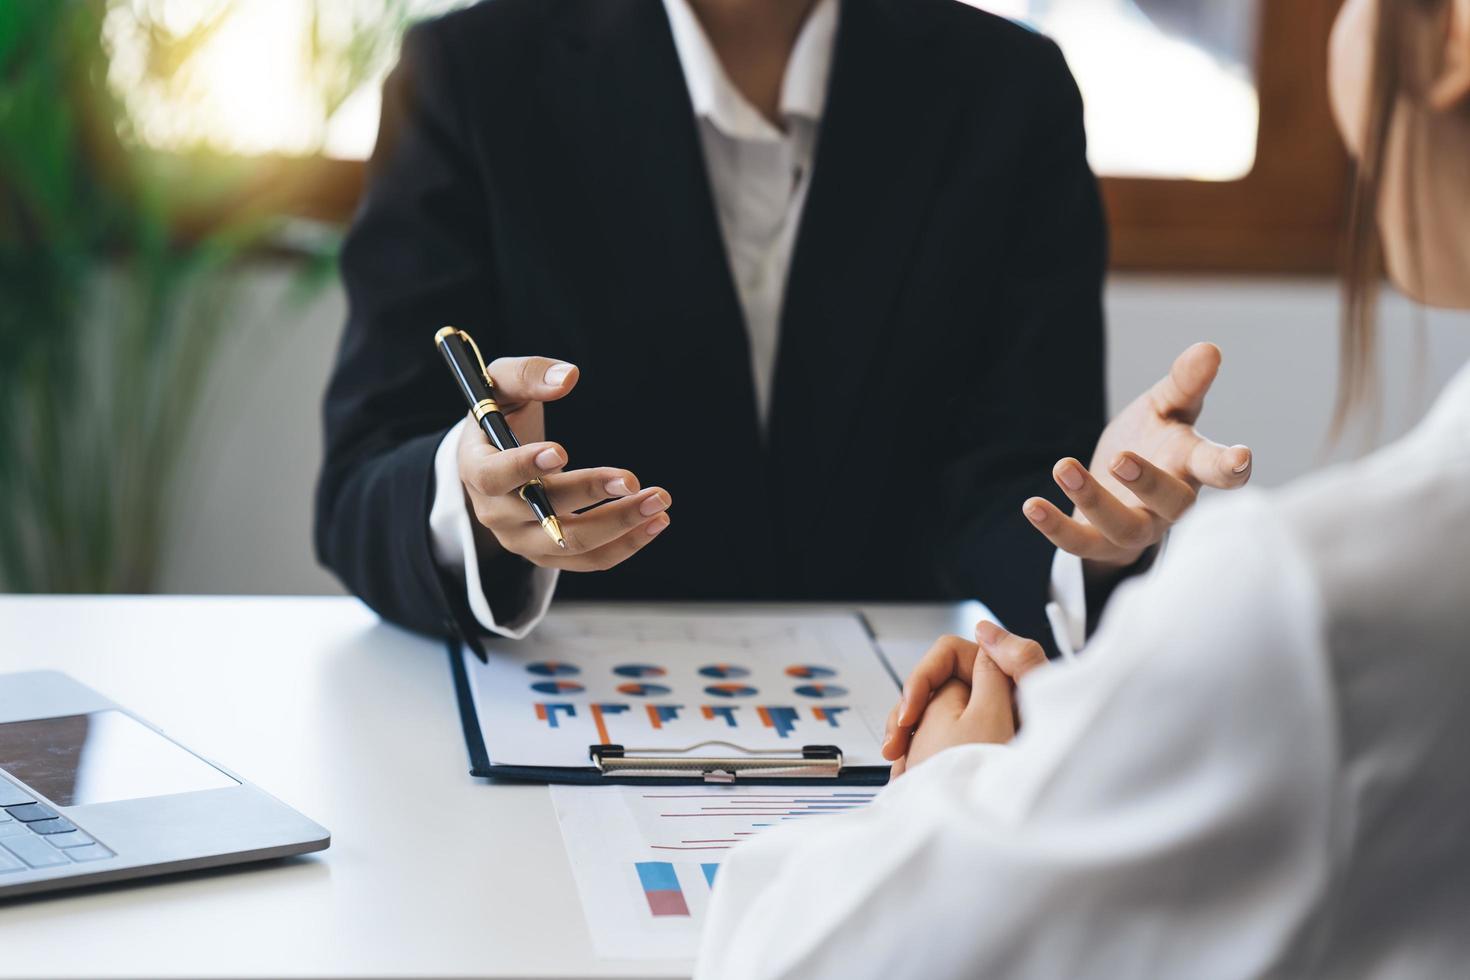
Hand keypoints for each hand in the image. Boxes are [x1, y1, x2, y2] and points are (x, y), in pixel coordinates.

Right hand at [457, 356, 670, 570]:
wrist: (494, 457)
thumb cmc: (499, 414)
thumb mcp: (500, 383)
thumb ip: (527, 373)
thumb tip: (567, 377)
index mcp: (474, 468)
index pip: (493, 476)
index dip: (523, 466)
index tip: (562, 451)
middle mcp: (495, 512)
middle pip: (543, 515)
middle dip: (589, 495)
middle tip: (631, 479)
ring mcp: (522, 539)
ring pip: (572, 544)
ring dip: (619, 525)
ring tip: (658, 502)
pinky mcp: (549, 553)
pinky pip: (589, 560)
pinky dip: (625, 543)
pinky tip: (656, 521)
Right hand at [882, 622, 1047, 766]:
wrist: (1019, 827)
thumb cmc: (1012, 773)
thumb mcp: (1005, 714)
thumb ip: (1006, 661)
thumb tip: (986, 629)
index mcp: (1002, 680)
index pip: (949, 656)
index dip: (923, 679)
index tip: (910, 714)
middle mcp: (991, 700)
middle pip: (933, 687)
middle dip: (907, 714)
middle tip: (894, 745)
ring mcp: (979, 726)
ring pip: (927, 717)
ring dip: (907, 739)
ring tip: (900, 769)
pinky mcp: (970, 751)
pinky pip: (932, 743)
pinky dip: (918, 757)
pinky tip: (910, 776)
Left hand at [1023, 342, 1250, 573]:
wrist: (1115, 483)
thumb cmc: (1151, 441)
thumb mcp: (1164, 407)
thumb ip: (1184, 383)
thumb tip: (1208, 348)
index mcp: (1191, 466)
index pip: (1219, 469)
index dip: (1232, 466)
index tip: (1241, 458)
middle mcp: (1169, 505)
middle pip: (1172, 503)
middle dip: (1148, 482)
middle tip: (1121, 457)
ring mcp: (1136, 527)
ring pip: (1124, 527)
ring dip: (1093, 500)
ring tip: (1062, 466)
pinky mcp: (1099, 542)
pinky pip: (1079, 544)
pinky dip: (1055, 527)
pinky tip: (1031, 505)